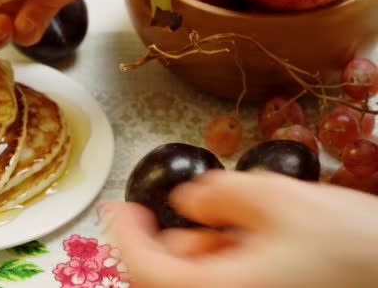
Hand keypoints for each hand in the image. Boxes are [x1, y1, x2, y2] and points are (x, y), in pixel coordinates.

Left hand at [101, 171, 377, 287]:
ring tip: (247, 232)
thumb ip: (221, 194)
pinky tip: (257, 249)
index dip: (124, 235)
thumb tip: (190, 202)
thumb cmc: (353, 247)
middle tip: (203, 215)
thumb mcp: (282, 200)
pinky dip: (222, 267)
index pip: (144, 271)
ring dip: (203, 254)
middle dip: (174, 243)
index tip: (119, 207)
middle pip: (165, 281)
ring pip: (194, 284)